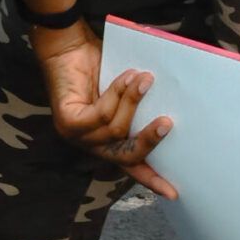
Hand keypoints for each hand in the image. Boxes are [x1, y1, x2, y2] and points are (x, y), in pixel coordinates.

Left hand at [29, 22, 176, 198]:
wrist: (66, 45)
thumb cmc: (95, 66)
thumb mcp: (123, 93)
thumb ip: (137, 109)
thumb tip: (171, 116)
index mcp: (103, 141)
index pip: (129, 165)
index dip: (151, 179)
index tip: (173, 194)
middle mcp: (89, 143)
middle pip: (125, 155)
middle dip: (148, 140)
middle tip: (167, 123)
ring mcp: (76, 136)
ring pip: (115, 130)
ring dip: (133, 102)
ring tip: (145, 79)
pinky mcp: (68, 123)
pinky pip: (101, 115)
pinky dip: (118, 95)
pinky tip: (127, 77)